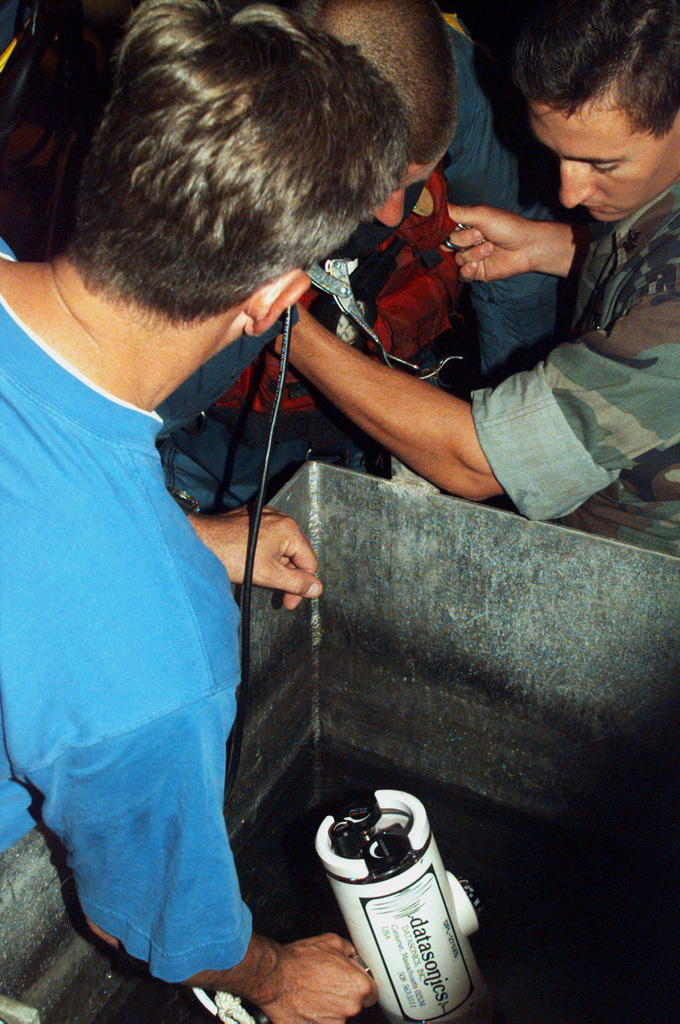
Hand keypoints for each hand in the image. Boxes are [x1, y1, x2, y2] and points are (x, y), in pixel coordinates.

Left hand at [189, 506, 321, 609]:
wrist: (199, 541)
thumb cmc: (229, 555)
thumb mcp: (268, 575)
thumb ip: (296, 583)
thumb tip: (316, 588)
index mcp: (289, 529)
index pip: (309, 562)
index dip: (302, 585)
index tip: (289, 601)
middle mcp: (280, 518)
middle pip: (295, 555)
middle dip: (287, 576)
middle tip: (278, 595)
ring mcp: (265, 516)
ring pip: (281, 548)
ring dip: (275, 566)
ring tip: (258, 576)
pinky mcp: (252, 519)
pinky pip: (267, 539)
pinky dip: (264, 554)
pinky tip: (252, 564)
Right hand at [189, 933, 377, 1023]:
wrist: (275, 978)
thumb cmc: (301, 960)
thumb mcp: (331, 942)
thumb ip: (350, 951)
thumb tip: (354, 956)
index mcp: (359, 986)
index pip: (372, 993)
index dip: (360, 986)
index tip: (351, 983)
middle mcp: (350, 1007)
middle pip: (354, 1005)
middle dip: (343, 995)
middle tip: (327, 984)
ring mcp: (334, 1023)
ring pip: (338, 1015)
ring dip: (329, 1007)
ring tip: (314, 993)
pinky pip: (323, 1022)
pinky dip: (317, 1017)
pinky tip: (307, 1004)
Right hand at [444, 203, 579, 280]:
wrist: (527, 246)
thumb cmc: (507, 226)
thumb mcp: (482, 214)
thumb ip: (458, 212)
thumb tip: (437, 205)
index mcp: (466, 225)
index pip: (445, 229)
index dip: (446, 231)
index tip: (452, 228)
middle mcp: (467, 241)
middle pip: (449, 244)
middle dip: (464, 240)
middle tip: (480, 235)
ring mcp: (472, 257)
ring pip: (458, 259)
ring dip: (473, 253)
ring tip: (490, 248)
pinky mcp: (477, 272)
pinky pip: (462, 274)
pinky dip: (468, 270)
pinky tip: (477, 265)